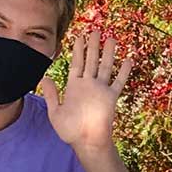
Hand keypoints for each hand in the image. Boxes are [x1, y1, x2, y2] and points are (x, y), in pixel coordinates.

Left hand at [42, 29, 133, 155]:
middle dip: (93, 45)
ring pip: (105, 66)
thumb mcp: (55, 112)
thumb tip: (44, 78)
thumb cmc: (70, 130)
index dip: (78, 50)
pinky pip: (118, 81)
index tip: (80, 36)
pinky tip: (128, 60)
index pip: (77, 63)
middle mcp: (88, 85)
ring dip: (108, 53)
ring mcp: (100, 89)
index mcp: (74, 86)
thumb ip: (51, 95)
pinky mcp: (111, 97)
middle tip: (96, 30)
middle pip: (91, 60)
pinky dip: (123, 71)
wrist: (86, 141)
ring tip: (111, 38)